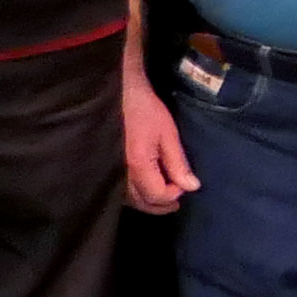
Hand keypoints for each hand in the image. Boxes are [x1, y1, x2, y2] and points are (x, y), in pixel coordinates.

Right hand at [122, 64, 195, 214]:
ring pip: (129, 199)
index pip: (157, 195)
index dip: (173, 194)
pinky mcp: (105, 167)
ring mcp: (110, 172)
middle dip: (161, 204)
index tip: (184, 185)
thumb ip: (178, 163)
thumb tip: (192, 187)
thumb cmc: (144, 109)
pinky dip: (135, 194)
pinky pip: (120, 190)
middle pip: (141, 202)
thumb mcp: (167, 133)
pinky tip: (146, 187)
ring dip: (148, 201)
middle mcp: (120, 174)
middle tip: (176, 201)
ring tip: (164, 195)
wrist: (118, 93)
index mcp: (137, 165)